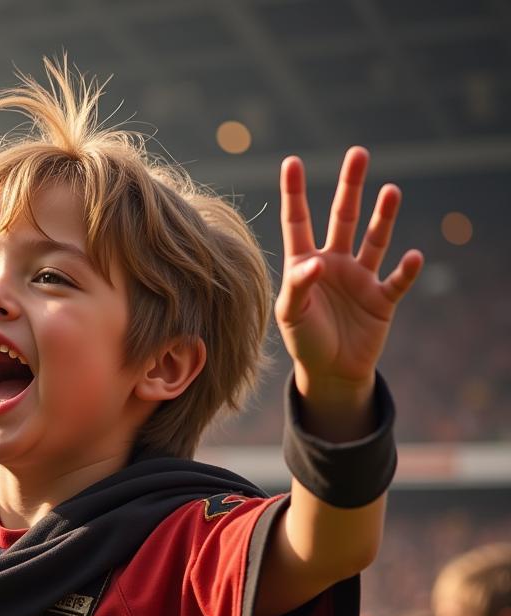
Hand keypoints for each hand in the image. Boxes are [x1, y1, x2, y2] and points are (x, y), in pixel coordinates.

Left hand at [276, 148, 422, 407]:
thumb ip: (298, 287)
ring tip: (391, 190)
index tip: (292, 162)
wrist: (330, 372)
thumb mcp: (291, 315)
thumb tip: (315, 263)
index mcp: (305, 264)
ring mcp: (360, 278)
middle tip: (358, 154)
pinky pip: (398, 280)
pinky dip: (407, 270)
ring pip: (374, 239)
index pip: (298, 222)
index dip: (295, 194)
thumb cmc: (304, 341)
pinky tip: (414, 257)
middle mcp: (334, 263)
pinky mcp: (382, 298)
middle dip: (351, 187)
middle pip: (344, 217)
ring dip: (383, 216)